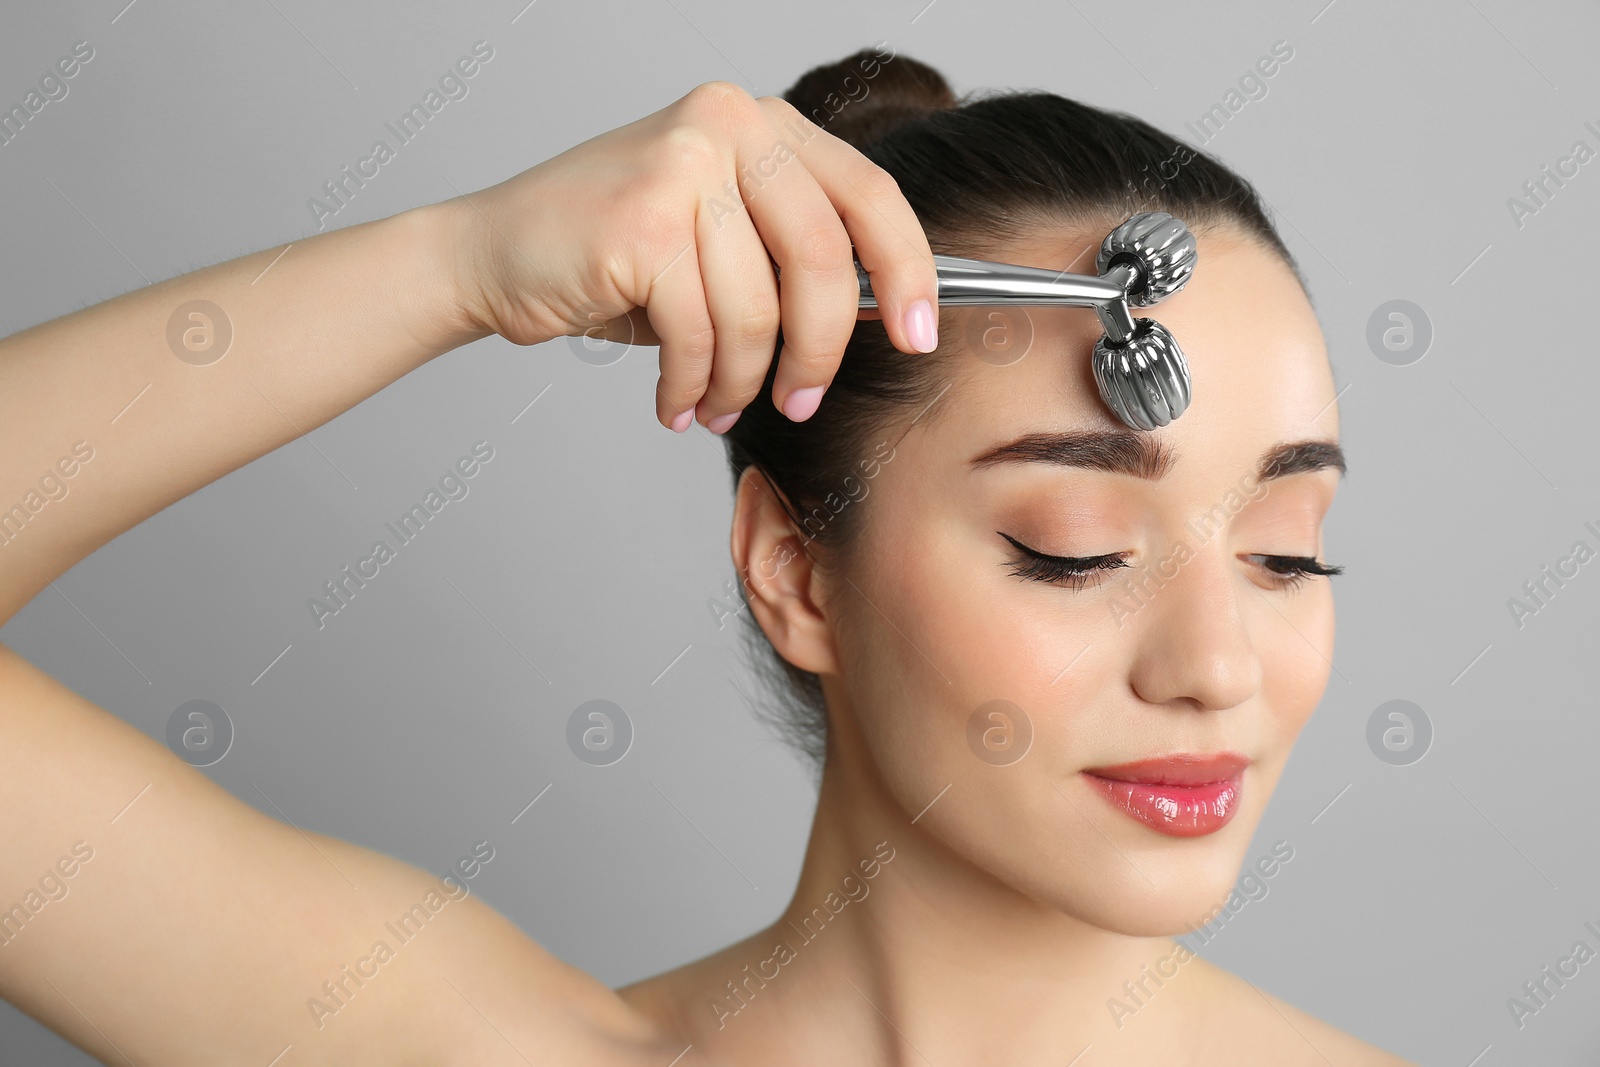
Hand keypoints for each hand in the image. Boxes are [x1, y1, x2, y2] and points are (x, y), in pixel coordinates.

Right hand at [450, 80, 939, 430]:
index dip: (910, 271)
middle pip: (823, 260)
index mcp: (762, 122)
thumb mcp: (722, 235)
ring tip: (716, 403)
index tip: (920, 336)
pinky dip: (693, 385)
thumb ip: (791, 252)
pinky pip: (701, 335)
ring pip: (759, 311)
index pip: (870, 195)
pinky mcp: (643, 221)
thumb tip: (880, 312)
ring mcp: (683, 166)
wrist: (496, 252)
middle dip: (819, 352)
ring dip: (741, 382)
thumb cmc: (614, 254)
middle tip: (799, 402)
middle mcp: (727, 126)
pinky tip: (676, 400)